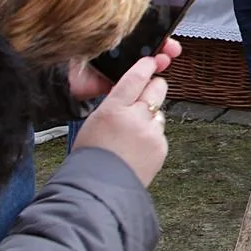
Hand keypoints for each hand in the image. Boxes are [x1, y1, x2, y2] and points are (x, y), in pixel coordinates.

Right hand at [70, 39, 182, 187]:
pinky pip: (160, 133)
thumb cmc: (90, 158)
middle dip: (154, 87)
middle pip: (157, 88)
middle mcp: (136, 117)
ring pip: (159, 112)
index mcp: (114, 108)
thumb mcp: (93, 122)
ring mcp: (151, 133)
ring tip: (133, 133)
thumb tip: (127, 96)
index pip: (136, 77)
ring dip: (151, 116)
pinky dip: (152, 137)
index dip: (144, 67)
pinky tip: (137, 148)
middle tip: (147, 92)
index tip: (149, 61)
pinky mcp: (161, 147)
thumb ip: (114, 106)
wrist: (99, 189)